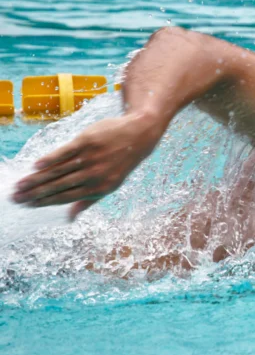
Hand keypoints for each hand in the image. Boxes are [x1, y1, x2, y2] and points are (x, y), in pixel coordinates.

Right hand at [12, 112, 163, 219]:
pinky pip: (65, 152)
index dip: (45, 202)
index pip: (66, 197)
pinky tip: (36, 166)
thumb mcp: (110, 185)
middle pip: (58, 186)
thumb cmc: (120, 162)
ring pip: (58, 171)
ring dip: (37, 179)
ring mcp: (90, 158)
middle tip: (16, 197)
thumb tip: (69, 218)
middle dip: (35, 193)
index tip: (28, 205)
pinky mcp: (87, 141)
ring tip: (20, 184)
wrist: (138, 136)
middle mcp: (94, 175)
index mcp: (99, 188)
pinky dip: (50, 159)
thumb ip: (88, 201)